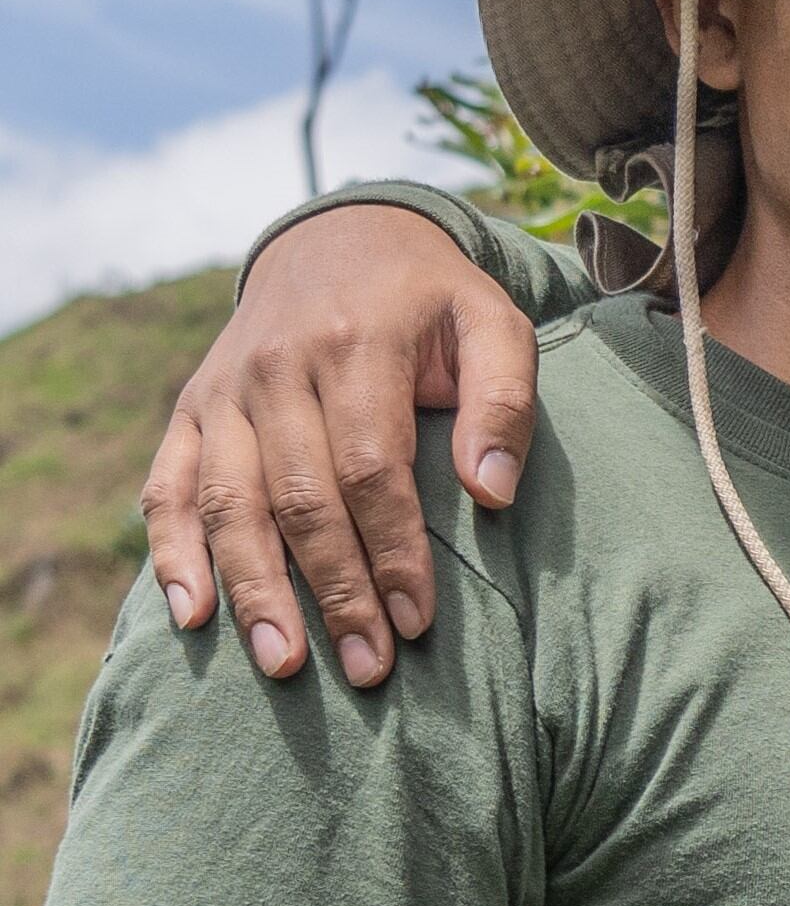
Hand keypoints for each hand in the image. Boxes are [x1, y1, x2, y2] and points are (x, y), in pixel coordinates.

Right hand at [141, 205, 540, 687]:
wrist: (339, 239)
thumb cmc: (433, 300)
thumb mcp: (494, 323)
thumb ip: (505, 401)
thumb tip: (492, 493)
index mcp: (355, 346)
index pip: (371, 468)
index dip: (393, 548)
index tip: (417, 620)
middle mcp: (277, 370)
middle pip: (299, 498)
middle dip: (334, 589)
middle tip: (366, 666)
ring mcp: (224, 392)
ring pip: (230, 503)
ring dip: (254, 589)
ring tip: (285, 664)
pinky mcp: (191, 411)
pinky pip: (169, 487)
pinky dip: (173, 552)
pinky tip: (193, 616)